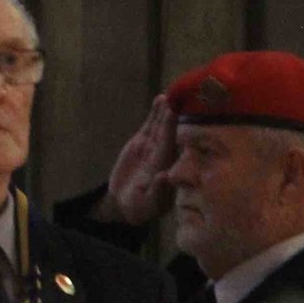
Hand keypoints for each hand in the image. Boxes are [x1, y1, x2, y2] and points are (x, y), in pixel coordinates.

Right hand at [98, 94, 178, 225]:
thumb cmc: (139, 208)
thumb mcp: (146, 204)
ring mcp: (154, 147)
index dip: (174, 132)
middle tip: (178, 98)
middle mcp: (164, 155)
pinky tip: (161, 99)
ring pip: (161, 126)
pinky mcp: (143, 142)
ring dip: (166, 110)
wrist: (124, 202)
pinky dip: (155, 114)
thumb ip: (157, 191)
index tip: (178, 117)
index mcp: (167, 168)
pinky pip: (150, 126)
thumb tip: (165, 175)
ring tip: (170, 94)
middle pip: (169, 132)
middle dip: (173, 116)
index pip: (171, 147)